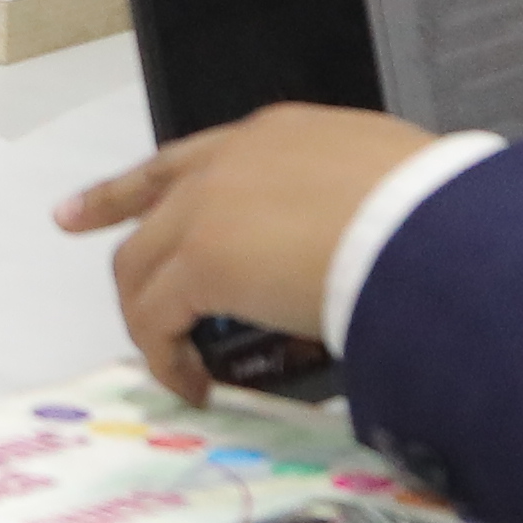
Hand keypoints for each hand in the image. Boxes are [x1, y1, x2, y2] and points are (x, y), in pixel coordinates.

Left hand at [56, 107, 436, 399]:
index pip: (192, 158)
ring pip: (141, 265)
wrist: (431, 225)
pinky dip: (167, 356)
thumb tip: (363, 246)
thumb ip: (349, 207)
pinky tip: (194, 385)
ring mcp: (209, 207)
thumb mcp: (384, 187)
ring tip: (178, 363)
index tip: (97, 200)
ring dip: (152, 318)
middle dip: (109, 224)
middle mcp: (232, 159)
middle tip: (88, 250)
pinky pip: (156, 317)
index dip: (142, 184)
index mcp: (277, 137)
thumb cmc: (434, 212)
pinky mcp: (201, 260)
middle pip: (149, 203)